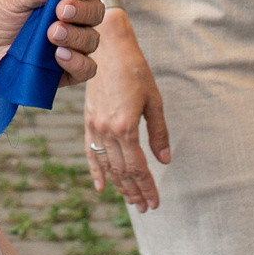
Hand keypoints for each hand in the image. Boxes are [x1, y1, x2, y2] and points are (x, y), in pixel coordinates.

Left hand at [0, 0, 111, 94]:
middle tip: (60, 11)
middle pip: (96, 10)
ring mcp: (72, 43)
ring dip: (75, 35)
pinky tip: (59, 55)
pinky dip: (78, 62)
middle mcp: (73, 17)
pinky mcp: (67, 69)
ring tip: (52, 34)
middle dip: (81, 10)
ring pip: (92, 39)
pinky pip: (87, 68)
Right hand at [83, 8, 170, 212]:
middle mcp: (107, 131)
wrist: (104, 47)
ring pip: (107, 165)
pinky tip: (101, 186)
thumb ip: (159, 132)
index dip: (147, 187)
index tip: (155, 202)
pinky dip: (96, 171)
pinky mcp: (88, 120)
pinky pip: (90, 152)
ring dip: (119, 186)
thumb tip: (165, 160)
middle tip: (146, 207)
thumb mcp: (154, 100)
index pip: (138, 168)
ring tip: (131, 200)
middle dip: (135, 192)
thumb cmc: (135, 70)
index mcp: (126, 127)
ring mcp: (94, 126)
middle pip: (122, 171)